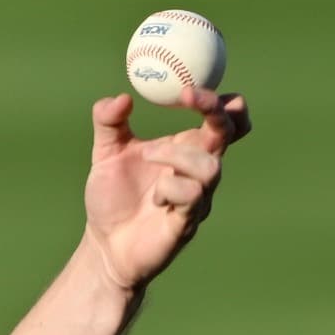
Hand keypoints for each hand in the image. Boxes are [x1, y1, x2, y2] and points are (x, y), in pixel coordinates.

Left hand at [83, 88, 250, 291]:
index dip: (219, 100)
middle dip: (216, 111)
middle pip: (231, 131)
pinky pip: (192, 196)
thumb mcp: (105, 153)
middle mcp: (198, 169)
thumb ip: (108, 122)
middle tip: (188, 97)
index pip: (221, 117)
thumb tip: (121, 98)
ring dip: (177, 155)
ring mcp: (199, 196)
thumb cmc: (111, 200)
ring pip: (210, 165)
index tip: (189, 88)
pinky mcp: (190, 222)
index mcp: (186, 147)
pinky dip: (169, 190)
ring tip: (147, 158)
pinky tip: (154, 201)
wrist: (103, 246)